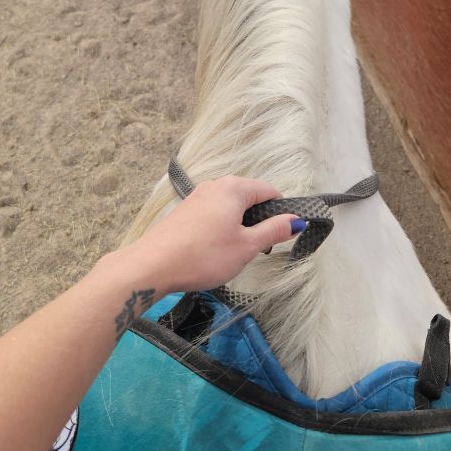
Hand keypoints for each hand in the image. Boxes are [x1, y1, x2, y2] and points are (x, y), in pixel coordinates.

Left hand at [108, 176, 302, 294]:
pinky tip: (215, 251)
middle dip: (259, 221)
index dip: (282, 213)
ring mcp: (198, 196)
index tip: (282, 236)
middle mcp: (216, 185)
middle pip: (250, 198)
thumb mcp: (246, 246)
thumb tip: (296, 220)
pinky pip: (215, 213)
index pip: (270, 191)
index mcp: (234, 188)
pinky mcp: (186, 210)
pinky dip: (223, 228)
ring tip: (234, 253)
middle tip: (257, 250)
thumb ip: (274, 230)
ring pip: (232, 207)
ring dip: (241, 227)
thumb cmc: (203, 255)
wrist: (153, 265)